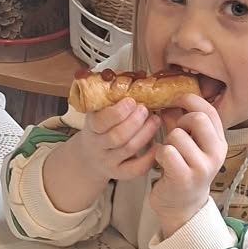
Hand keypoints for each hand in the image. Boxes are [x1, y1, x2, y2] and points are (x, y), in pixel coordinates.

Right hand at [42, 97, 160, 212]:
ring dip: (146, 133)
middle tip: (146, 109)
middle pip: (117, 136)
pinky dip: (149, 157)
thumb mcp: (98, 111)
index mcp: (91, 127)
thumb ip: (112, 95)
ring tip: (155, 120)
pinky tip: (158, 144)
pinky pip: (136, 168)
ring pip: (129, 149)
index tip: (132, 101)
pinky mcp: (121, 173)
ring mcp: (109, 161)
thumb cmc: (100, 128)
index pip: (101, 121)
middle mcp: (98, 146)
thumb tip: (132, 75)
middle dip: (135, 121)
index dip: (118, 112)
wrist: (89, 156)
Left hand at [150, 93, 227, 237]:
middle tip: (174, 134)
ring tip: (169, 154)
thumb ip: (181, 122)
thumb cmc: (184, 172)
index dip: (190, 100)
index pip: (209, 110)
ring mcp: (202, 167)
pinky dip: (160, 154)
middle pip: (197, 118)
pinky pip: (167, 151)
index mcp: (219, 142)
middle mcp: (215, 154)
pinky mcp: (185, 178)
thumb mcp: (188, 144)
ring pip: (177, 135)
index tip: (176, 100)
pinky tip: (162, 163)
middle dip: (180, 122)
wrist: (182, 207)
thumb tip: (170, 99)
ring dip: (167, 142)